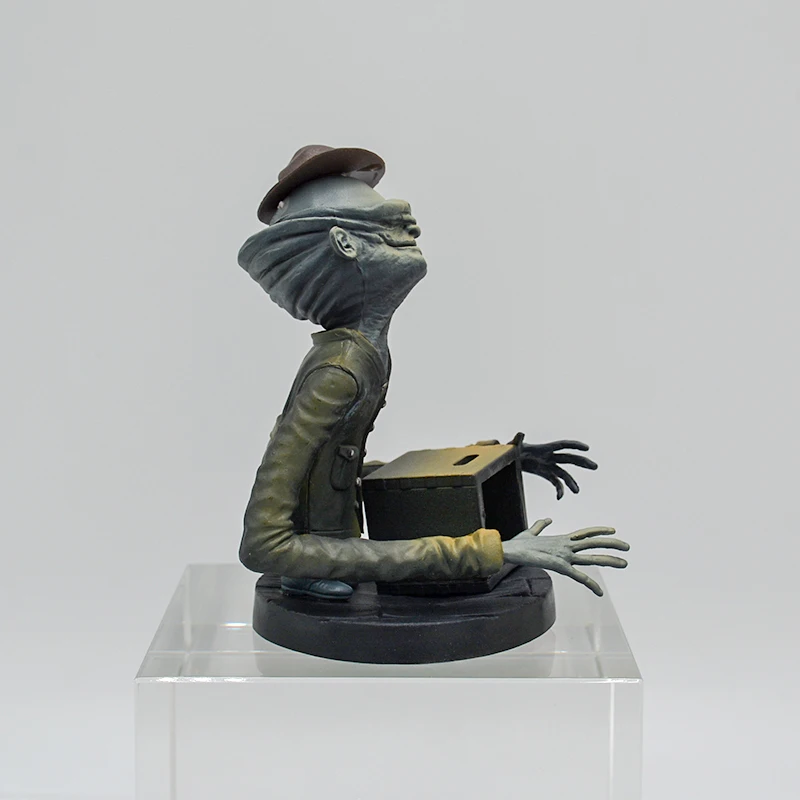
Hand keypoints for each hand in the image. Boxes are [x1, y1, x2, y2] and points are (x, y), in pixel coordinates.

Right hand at [502, 518, 628, 595]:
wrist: (510, 550)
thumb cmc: (519, 544)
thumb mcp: (532, 533)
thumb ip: (541, 526)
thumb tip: (548, 519)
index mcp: (561, 539)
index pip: (585, 533)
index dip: (599, 530)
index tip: (612, 530)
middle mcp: (566, 546)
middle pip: (594, 542)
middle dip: (612, 544)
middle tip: (627, 547)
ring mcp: (564, 555)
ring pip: (591, 556)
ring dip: (609, 559)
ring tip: (625, 562)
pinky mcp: (559, 566)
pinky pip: (579, 577)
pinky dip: (590, 584)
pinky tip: (600, 592)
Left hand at [518, 438, 597, 499]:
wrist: (509, 458)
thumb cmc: (511, 449)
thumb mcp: (514, 446)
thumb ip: (517, 441)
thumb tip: (520, 433)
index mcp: (544, 448)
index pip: (563, 445)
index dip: (575, 445)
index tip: (587, 448)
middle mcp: (549, 457)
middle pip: (569, 459)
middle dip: (582, 462)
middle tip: (595, 466)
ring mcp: (548, 466)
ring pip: (564, 473)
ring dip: (571, 482)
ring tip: (577, 491)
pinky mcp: (545, 474)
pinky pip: (555, 482)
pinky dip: (559, 489)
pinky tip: (559, 497)